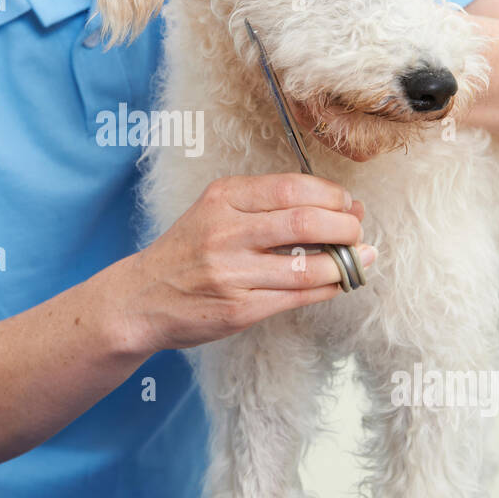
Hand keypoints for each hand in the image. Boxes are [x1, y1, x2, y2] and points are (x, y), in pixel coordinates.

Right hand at [120, 172, 372, 353]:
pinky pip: (297, 297)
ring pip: (307, 266)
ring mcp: (231, 274)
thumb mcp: (216, 211)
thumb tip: (340, 205)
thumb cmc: (188, 251)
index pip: (292, 187)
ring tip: (357, 259)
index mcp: (223, 198)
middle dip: (346, 226)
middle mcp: (225, 232)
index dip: (331, 195)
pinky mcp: (239, 310)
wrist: (141, 297)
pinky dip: (327, 289)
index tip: (346, 204)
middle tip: (357, 231)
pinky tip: (337, 282)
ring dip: (344, 263)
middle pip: (305, 222)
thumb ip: (268, 205)